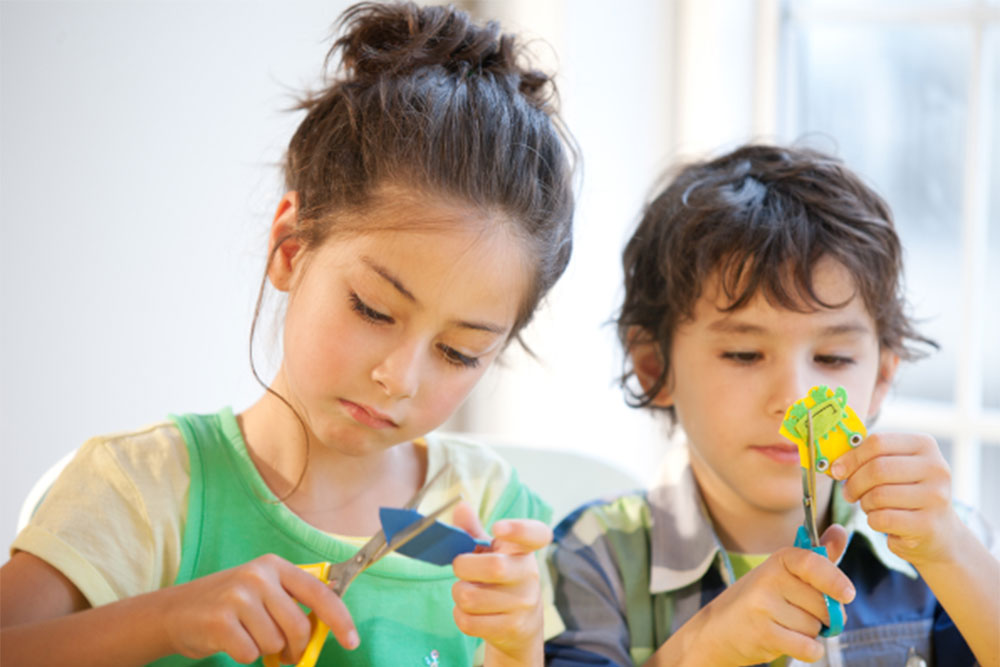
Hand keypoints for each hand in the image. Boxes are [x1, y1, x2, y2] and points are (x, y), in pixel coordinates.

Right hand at [157, 554, 357, 664]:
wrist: (174, 612)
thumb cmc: (227, 605)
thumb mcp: (261, 592)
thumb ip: (292, 604)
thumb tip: (328, 628)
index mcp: (275, 566)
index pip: (319, 593)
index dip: (339, 619)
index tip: (352, 641)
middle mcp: (258, 575)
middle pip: (299, 626)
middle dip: (296, 648)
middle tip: (287, 655)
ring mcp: (238, 596)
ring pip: (275, 642)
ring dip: (265, 650)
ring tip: (248, 637)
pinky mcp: (220, 621)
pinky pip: (250, 653)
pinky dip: (244, 656)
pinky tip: (230, 642)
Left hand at [450, 503, 550, 665]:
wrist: (520, 627)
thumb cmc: (499, 581)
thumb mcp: (490, 553)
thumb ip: (473, 531)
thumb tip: (461, 506)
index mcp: (523, 550)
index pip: (535, 534)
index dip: (518, 529)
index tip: (497, 528)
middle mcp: (529, 575)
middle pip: (493, 567)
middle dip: (463, 567)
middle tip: (461, 568)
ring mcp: (524, 603)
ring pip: (471, 597)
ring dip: (458, 594)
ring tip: (467, 593)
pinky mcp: (513, 628)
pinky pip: (469, 621)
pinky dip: (460, 615)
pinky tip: (469, 612)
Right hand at [674, 526, 853, 665]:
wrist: (718, 628)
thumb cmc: (760, 599)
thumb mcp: (784, 573)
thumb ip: (817, 556)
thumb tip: (841, 530)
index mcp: (779, 559)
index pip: (812, 563)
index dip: (834, 579)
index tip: (848, 594)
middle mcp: (769, 578)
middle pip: (823, 604)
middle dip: (823, 616)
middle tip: (800, 613)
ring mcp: (763, 606)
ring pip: (815, 627)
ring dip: (809, 633)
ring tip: (785, 625)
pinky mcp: (763, 633)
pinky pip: (808, 647)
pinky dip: (809, 650)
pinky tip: (793, 643)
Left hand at [832, 432, 958, 566]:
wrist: (939, 533)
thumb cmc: (906, 494)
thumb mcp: (894, 468)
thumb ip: (868, 459)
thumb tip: (836, 464)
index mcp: (925, 445)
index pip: (878, 442)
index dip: (851, 457)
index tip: (838, 470)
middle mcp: (936, 468)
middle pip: (877, 468)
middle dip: (854, 483)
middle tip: (848, 493)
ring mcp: (936, 497)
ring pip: (878, 495)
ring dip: (865, 503)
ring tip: (870, 506)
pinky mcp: (928, 524)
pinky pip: (882, 518)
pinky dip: (873, 521)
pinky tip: (882, 521)